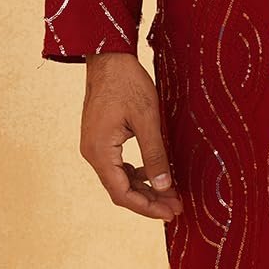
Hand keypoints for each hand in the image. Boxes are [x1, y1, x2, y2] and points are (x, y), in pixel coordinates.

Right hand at [79, 52, 183, 220]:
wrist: (108, 56)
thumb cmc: (127, 82)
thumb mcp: (147, 119)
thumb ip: (155, 155)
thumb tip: (164, 187)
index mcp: (100, 152)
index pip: (123, 194)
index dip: (148, 207)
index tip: (171, 213)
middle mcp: (92, 153)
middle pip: (120, 190)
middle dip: (149, 201)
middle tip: (176, 207)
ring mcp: (93, 146)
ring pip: (118, 179)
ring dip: (143, 188)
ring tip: (170, 193)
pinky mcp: (99, 138)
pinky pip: (116, 165)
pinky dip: (135, 173)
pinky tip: (154, 172)